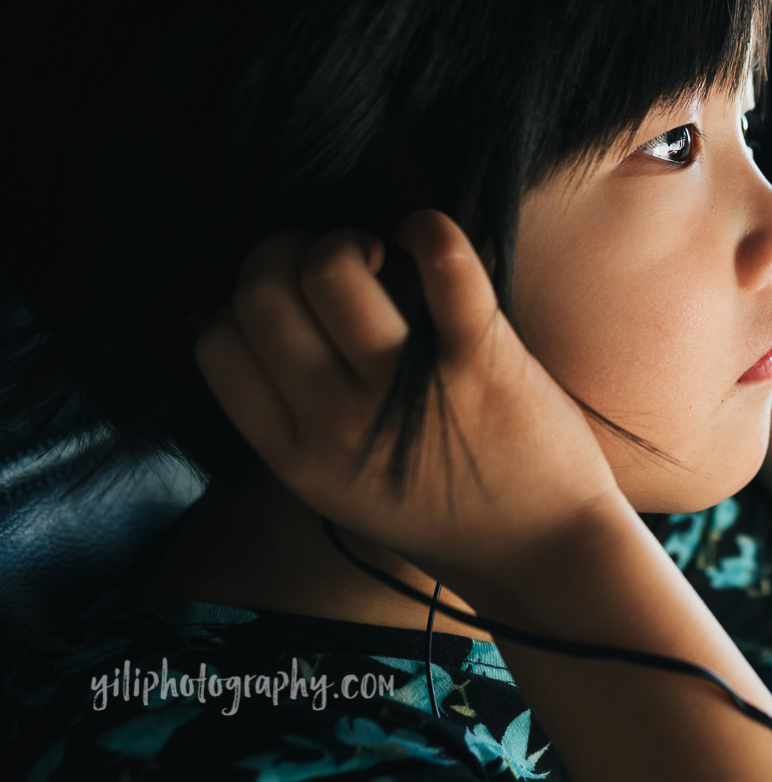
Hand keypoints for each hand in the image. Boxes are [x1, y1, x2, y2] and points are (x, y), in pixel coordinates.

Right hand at [194, 211, 625, 592]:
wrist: (543, 552)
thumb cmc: (441, 510)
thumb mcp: (338, 487)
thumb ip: (290, 417)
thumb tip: (226, 317)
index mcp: (296, 458)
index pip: (216, 344)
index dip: (238, 299)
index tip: (284, 297)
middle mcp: (340, 426)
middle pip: (260, 294)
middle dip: (283, 251)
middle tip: (330, 264)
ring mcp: (409, 390)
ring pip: (332, 270)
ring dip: (346, 239)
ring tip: (380, 255)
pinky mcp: (483, 359)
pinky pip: (445, 265)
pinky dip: (431, 230)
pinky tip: (427, 238)